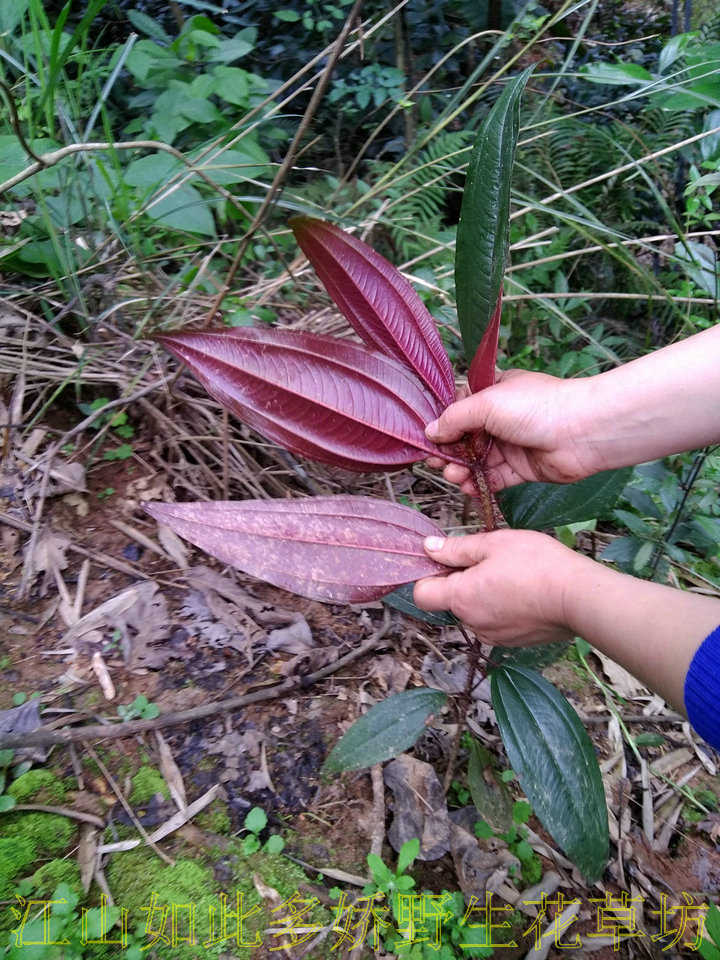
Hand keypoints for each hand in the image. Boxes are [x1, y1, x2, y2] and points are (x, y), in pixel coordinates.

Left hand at [413, 529, 577, 646]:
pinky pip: (495, 623)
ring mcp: (494, 636)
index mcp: (461, 598)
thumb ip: (457, 548)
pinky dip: (502, 609)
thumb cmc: (538, 564)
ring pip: (475, 612)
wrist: (579, 598)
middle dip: (463, 582)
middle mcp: (472, 623)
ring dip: (483, 595)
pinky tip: (523, 593)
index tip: (449, 560)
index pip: (422, 594)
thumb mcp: (494, 544)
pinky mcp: (514, 642)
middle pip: (451, 601)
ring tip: (512, 576)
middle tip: (491, 561)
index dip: (430, 575)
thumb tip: (428, 548)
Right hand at [425, 369, 597, 492]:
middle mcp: (500, 418)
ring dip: (461, 470)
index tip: (429, 439)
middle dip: (449, 451)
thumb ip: (455, 418)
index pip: (459, 408)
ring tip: (454, 477)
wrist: (582, 432)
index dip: (443, 424)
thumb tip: (431, 431)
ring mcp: (511, 444)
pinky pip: (493, 478)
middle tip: (436, 463)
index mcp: (493, 393)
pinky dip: (479, 484)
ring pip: (477, 461)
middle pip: (465, 438)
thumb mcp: (487, 403)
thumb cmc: (537, 407)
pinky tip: (468, 488)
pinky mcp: (521, 468)